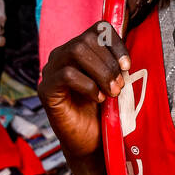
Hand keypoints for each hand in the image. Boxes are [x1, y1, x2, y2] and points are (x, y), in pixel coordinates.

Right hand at [38, 22, 129, 174]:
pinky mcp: (46, 89)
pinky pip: (66, 75)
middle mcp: (62, 56)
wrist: (92, 144)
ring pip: (76, 52)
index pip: (97, 29)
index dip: (115, 43)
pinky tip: (97, 99)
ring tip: (111, 93)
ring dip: (100, 72)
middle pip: (86, 40)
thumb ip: (118, 65)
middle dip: (108, 63)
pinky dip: (87, 85)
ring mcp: (51, 71)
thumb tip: (128, 53)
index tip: (127, 64)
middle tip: (119, 86)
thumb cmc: (104, 113)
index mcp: (80, 50)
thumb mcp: (115, 83)